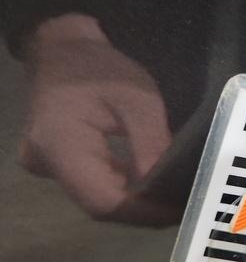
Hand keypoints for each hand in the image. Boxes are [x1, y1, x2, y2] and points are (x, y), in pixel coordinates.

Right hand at [19, 14, 178, 224]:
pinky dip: (123, 188)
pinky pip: (92, 184)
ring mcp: (48, 165)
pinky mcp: (58, 164)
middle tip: (183, 206)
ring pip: (96, 197)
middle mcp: (46, 163)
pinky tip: (151, 186)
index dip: (141, 212)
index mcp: (60, 143)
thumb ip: (151, 143)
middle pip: (99, 203)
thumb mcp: (138, 99)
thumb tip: (165, 188)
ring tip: (174, 198)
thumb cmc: (101, 68)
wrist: (64, 49)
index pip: (101, 199)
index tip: (177, 211)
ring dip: (135, 201)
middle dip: (143, 210)